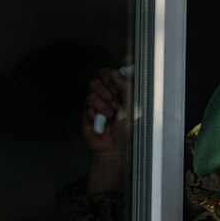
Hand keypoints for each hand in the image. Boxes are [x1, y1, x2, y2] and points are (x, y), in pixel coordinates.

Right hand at [82, 67, 132, 192]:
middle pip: (102, 73)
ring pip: (93, 85)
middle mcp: (109, 93)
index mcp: (122, 91)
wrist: (115, 149)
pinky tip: (101, 121)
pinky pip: (88, 101)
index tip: (119, 77)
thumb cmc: (127, 131)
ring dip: (104, 101)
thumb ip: (126, 88)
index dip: (115, 71)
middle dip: (110, 86)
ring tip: (111, 114)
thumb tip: (117, 72)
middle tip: (116, 101)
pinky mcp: (86, 110)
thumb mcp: (132, 107)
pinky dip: (96, 111)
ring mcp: (97, 101)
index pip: (115, 71)